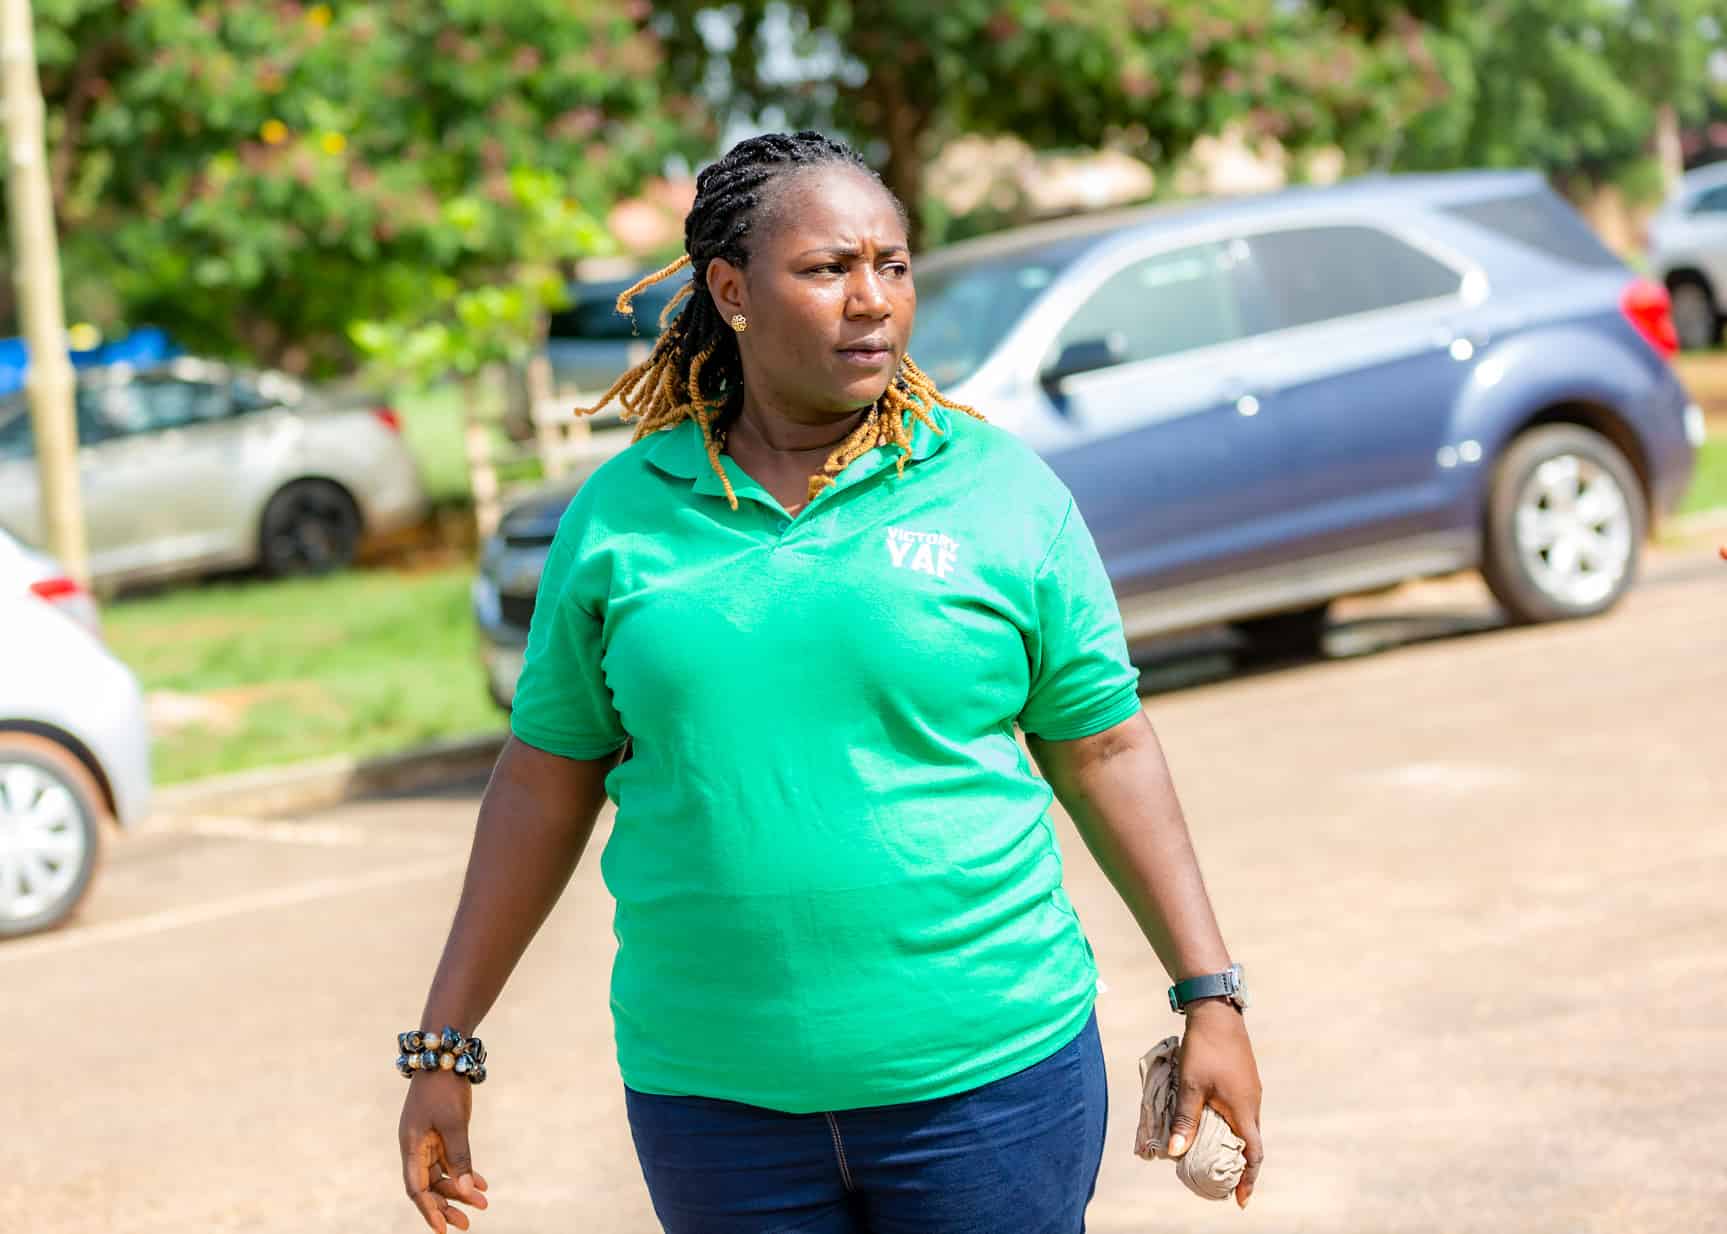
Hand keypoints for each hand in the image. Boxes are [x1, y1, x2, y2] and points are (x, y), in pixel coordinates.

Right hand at [399, 1072, 489, 1231]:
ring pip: (441, 1175)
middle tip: (467, 1224)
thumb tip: (465, 1191)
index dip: (429, 1210)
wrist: (444, 1054)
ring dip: (459, 1190)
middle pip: (429, 1186)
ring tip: (482, 1204)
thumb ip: (460, 1158)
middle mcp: (416, 1147)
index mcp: (411, 1146)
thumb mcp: (455, 1123)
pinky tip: (482, 1184)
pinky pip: (451, 1160)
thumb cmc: (445, 1088)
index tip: (442, 1230)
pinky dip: (464, 1172)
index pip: (417, 1188)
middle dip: (446, 1205)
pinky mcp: (441, 1132)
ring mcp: (427, 1140)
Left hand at [1167, 1000, 1263, 1208]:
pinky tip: (1210, 1122)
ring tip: (1212, 1155)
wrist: (1216, 1013)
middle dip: (1238, 1165)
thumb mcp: (1190, 1086)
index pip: (1253, 1154)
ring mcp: (1250, 1090)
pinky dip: (1228, 1124)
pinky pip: (1239, 1110)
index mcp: (1244, 1109)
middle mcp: (1252, 1103)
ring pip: (1244, 1125)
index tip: (1240, 1199)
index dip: (1248, 1179)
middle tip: (1221, 1182)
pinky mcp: (1243, 1079)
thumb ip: (1184, 1120)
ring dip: (1232, 1143)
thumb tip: (1175, 1152)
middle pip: (1250, 1142)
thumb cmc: (1204, 1049)